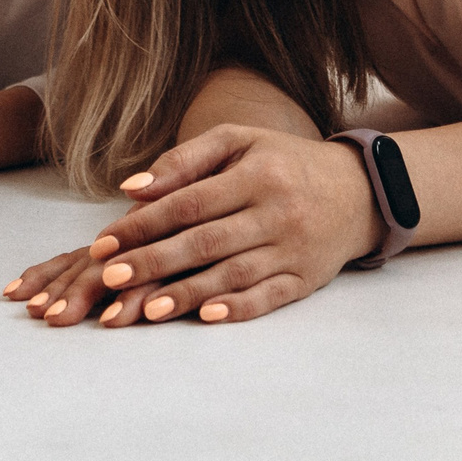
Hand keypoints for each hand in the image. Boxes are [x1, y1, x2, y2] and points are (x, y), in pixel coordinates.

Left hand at [15, 125, 383, 326]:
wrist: (358, 190)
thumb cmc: (282, 161)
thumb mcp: (238, 142)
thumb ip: (184, 160)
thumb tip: (132, 187)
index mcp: (256, 175)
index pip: (189, 203)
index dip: (144, 224)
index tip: (103, 243)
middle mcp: (277, 213)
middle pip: (206, 242)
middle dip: (154, 262)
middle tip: (109, 278)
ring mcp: (294, 250)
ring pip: (234, 275)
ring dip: (187, 293)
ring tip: (144, 309)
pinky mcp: (306, 280)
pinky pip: (270, 298)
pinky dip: (238, 309)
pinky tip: (205, 318)